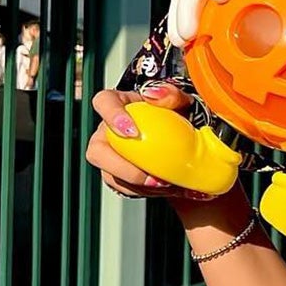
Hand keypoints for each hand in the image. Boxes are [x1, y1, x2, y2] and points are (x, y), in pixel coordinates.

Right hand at [85, 81, 207, 199]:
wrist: (189, 146)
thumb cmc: (181, 118)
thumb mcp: (184, 103)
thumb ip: (172, 95)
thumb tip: (153, 94)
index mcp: (122, 104)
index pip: (104, 101)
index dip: (111, 116)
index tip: (132, 132)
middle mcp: (109, 130)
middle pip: (97, 150)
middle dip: (121, 167)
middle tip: (151, 176)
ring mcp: (110, 154)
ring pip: (109, 175)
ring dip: (136, 185)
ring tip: (166, 184)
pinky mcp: (118, 175)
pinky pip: (123, 187)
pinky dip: (144, 192)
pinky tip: (165, 188)